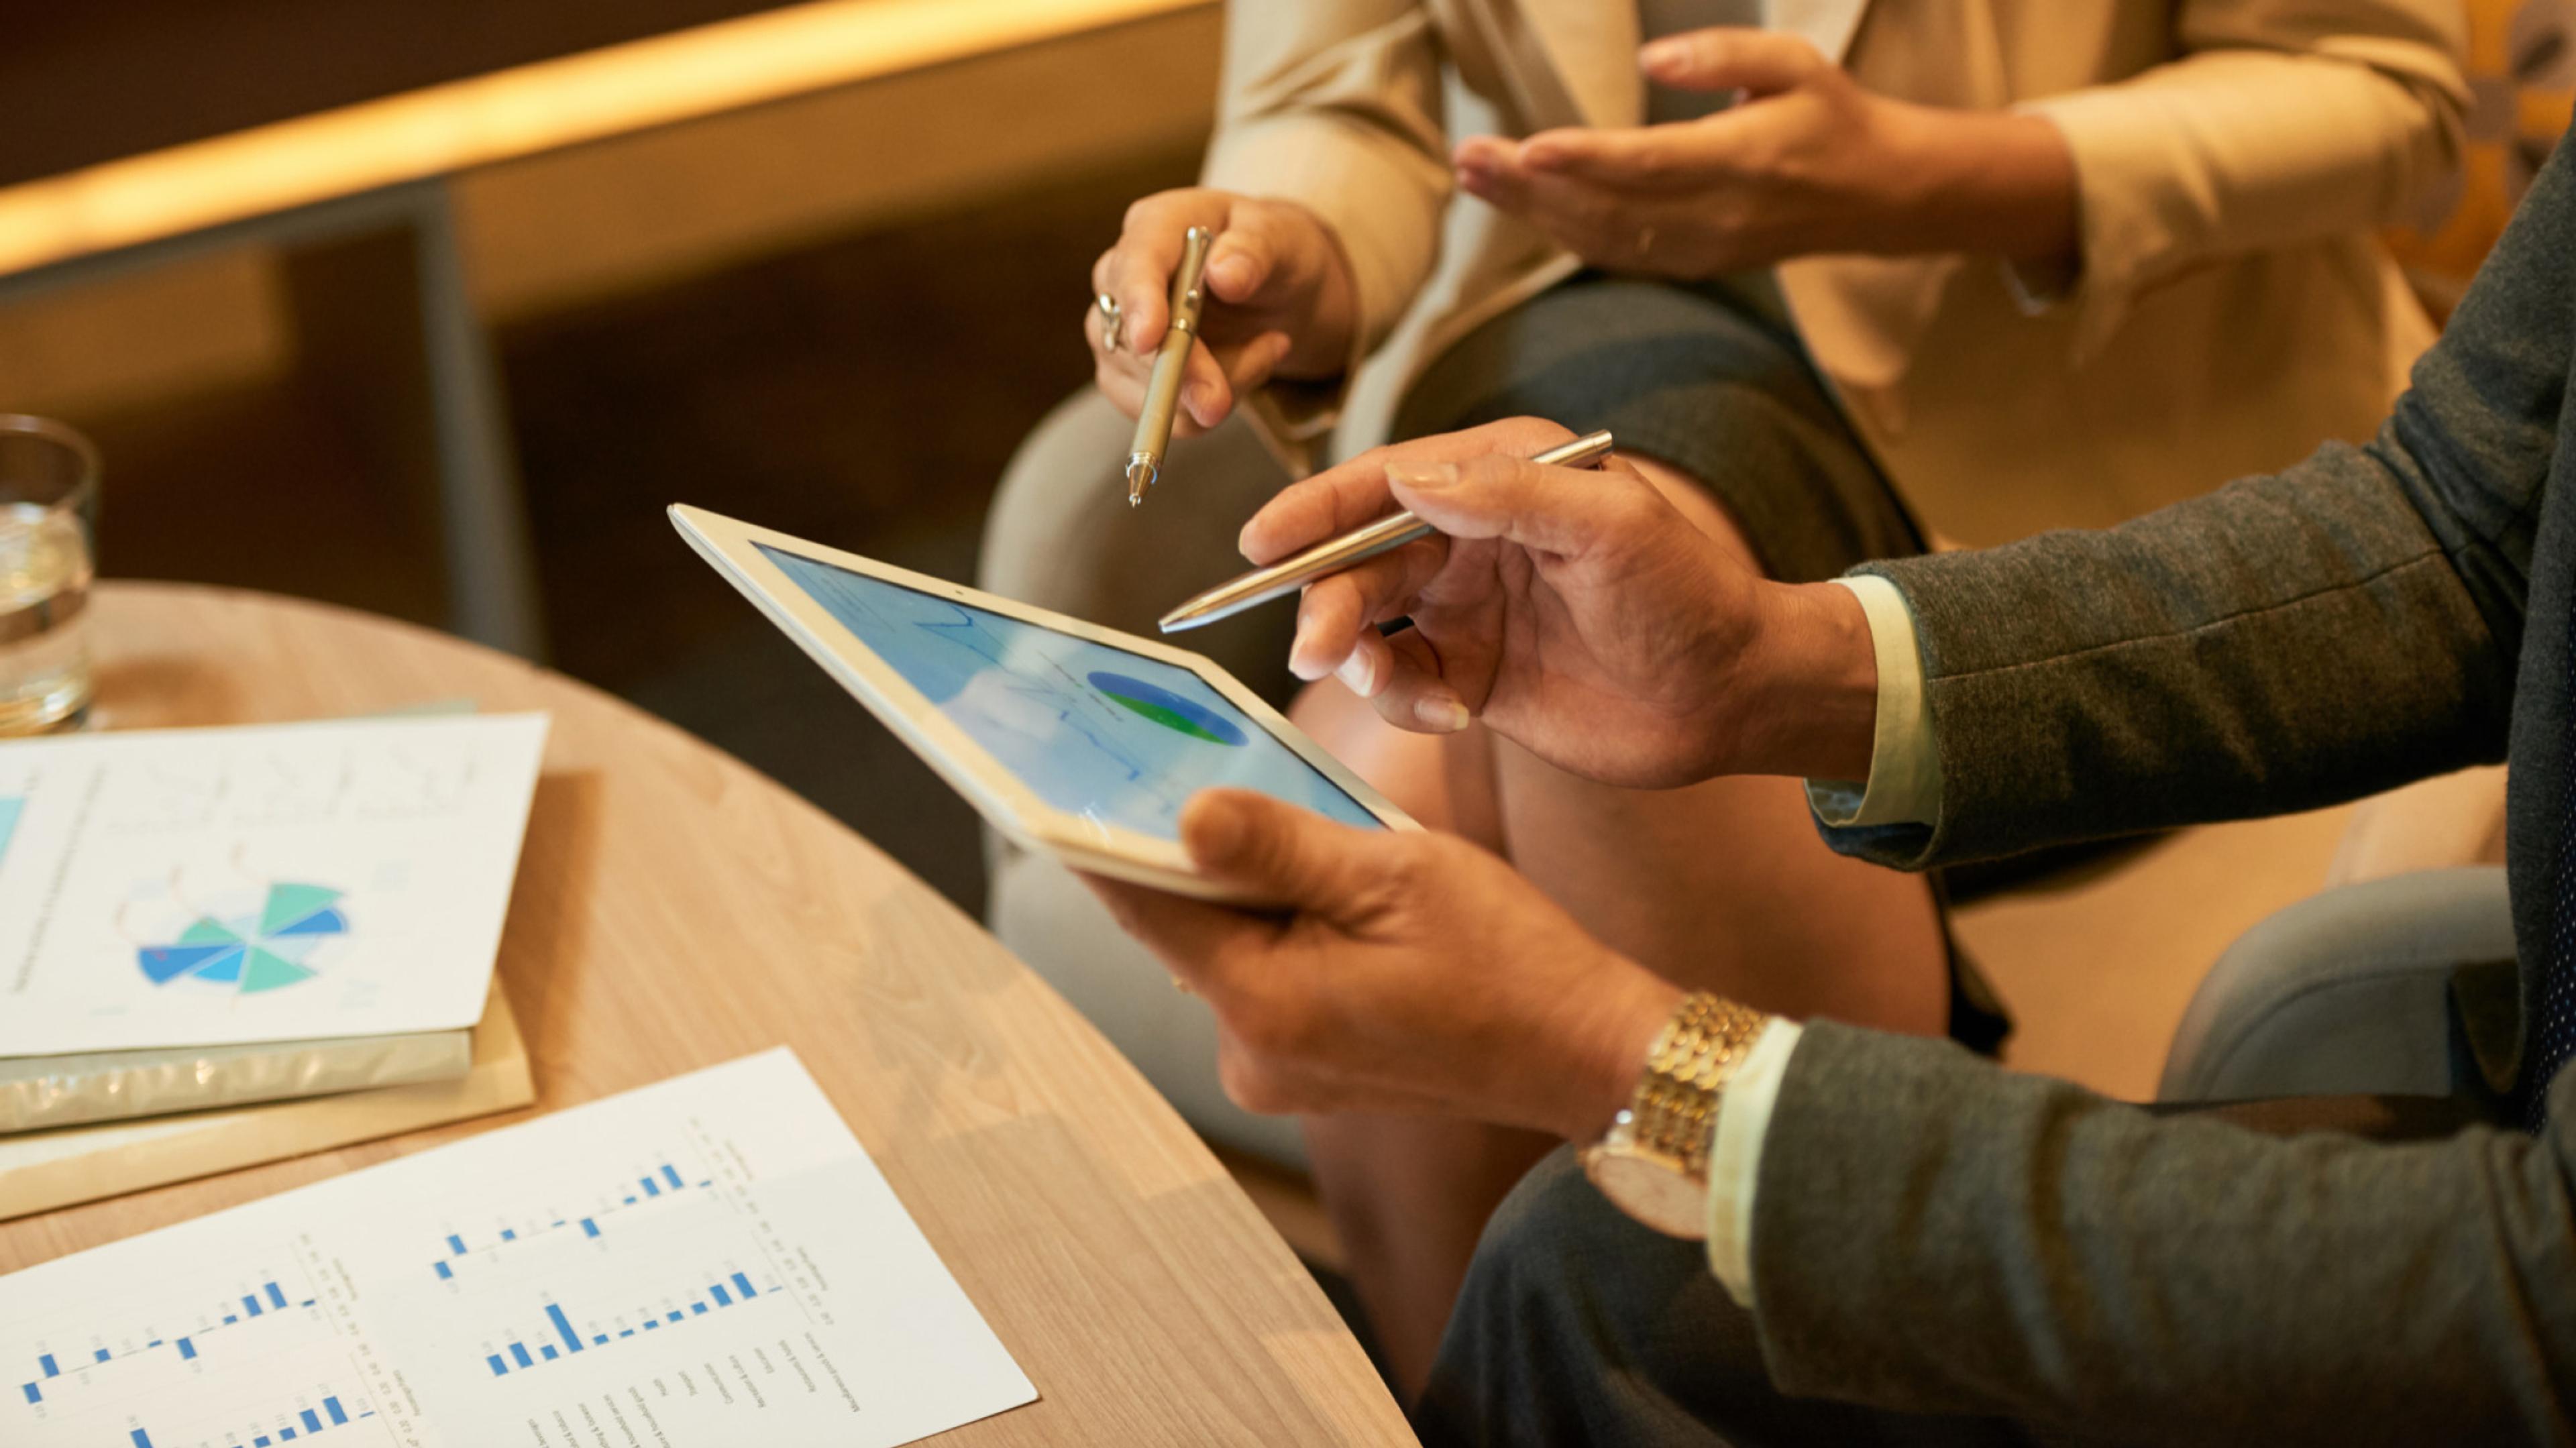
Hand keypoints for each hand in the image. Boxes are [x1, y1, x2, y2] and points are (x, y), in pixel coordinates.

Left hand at [1084, 790, 1681, 1139]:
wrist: (1586, 1050)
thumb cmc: (1510, 959)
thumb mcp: (1393, 872)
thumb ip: (1280, 844)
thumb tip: (1184, 817)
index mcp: (1268, 1005)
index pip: (1145, 907)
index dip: (1095, 837)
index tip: (1048, 781)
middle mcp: (1255, 1054)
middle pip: (1181, 928)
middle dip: (1185, 851)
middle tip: (1169, 761)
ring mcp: (1280, 1070)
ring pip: (1224, 950)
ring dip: (1241, 888)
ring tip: (1279, 820)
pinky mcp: (1308, 1068)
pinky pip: (1264, 978)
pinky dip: (1276, 926)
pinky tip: (1318, 883)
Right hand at [1089, 189, 1360, 433]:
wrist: (1280, 292)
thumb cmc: (1275, 253)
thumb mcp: (1283, 239)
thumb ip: (1256, 251)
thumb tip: (1224, 275)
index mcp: (1155, 226)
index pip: (1135, 263)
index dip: (1139, 302)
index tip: (1151, 339)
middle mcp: (1124, 276)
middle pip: (1129, 334)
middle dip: (1181, 371)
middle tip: (1223, 399)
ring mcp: (1120, 330)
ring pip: (1147, 384)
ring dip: (1217, 386)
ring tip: (1269, 347)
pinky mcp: (1130, 377)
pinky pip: (1165, 413)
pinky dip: (1210, 408)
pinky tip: (1249, 366)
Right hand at [1238, 417, 1878, 787]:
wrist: (1736, 697)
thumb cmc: (1691, 597)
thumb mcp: (1611, 526)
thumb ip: (1508, 494)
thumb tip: (1407, 476)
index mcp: (1503, 477)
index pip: (1387, 482)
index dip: (1317, 511)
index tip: (1260, 542)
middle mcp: (1475, 536)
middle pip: (1363, 559)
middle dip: (1328, 600)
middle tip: (1315, 647)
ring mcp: (1470, 608)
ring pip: (1371, 623)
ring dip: (1355, 652)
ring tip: (1377, 680)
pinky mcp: (1474, 676)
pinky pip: (1405, 683)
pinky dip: (1404, 700)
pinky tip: (1448, 715)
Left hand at [1453, 29, 2074, 277]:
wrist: (1875, 194)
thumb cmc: (1830, 115)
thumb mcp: (1794, 64)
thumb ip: (1723, 55)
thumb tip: (1654, 61)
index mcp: (1742, 161)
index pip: (1649, 166)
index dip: (1583, 160)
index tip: (1526, 146)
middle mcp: (1716, 216)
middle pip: (1607, 208)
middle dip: (1530, 186)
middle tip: (1468, 158)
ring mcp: (1701, 249)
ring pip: (1602, 239)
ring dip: (1532, 212)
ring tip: (1475, 178)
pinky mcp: (1692, 264)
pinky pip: (1616, 254)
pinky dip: (1562, 232)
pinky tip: (1522, 204)